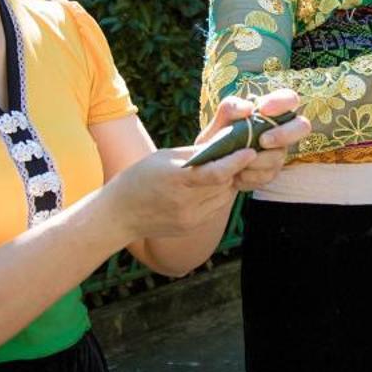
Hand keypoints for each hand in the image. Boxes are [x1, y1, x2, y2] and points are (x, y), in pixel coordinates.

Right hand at [108, 93, 307, 237]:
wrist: (120, 214)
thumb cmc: (140, 177)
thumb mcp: (165, 157)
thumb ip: (195, 153)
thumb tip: (225, 143)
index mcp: (176, 180)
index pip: (216, 173)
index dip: (236, 162)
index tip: (250, 151)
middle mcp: (185, 203)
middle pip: (224, 184)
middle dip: (234, 169)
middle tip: (241, 152)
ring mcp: (190, 219)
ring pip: (223, 198)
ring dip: (228, 183)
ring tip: (225, 169)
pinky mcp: (191, 227)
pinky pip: (215, 208)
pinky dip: (218, 195)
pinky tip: (211, 186)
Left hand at [198, 89, 307, 191]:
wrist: (208, 171)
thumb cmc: (215, 141)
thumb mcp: (217, 122)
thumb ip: (230, 108)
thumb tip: (248, 107)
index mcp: (267, 111)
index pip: (289, 98)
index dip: (282, 102)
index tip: (264, 109)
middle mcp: (278, 130)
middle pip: (302, 126)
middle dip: (283, 134)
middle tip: (263, 141)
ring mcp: (277, 152)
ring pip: (280, 155)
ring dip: (257, 161)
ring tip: (236, 164)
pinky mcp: (271, 171)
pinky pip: (269, 174)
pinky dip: (250, 176)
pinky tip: (237, 175)